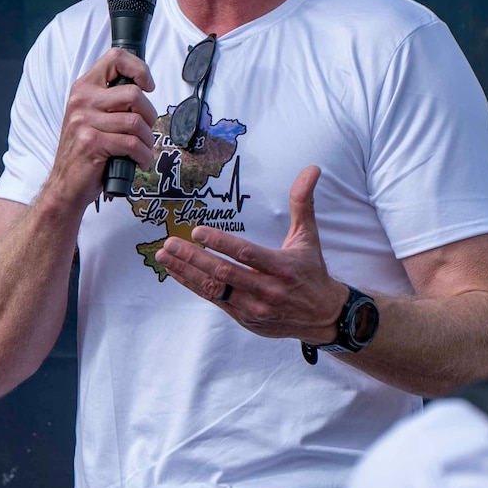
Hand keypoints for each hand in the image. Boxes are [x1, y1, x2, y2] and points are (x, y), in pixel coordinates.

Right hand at [41, 48, 156, 209]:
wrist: (65, 184)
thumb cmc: (85, 151)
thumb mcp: (91, 116)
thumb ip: (110, 100)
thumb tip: (143, 89)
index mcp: (83, 88)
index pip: (116, 59)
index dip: (140, 69)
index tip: (148, 86)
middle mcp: (82, 100)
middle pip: (134, 94)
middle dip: (149, 115)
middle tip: (146, 130)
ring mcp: (84, 121)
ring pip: (136, 122)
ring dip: (148, 140)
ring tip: (142, 149)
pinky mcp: (92, 143)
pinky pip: (132, 144)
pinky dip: (143, 155)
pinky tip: (139, 160)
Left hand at [155, 166, 350, 344]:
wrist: (322, 317)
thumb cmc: (311, 271)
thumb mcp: (309, 237)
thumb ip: (303, 203)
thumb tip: (311, 169)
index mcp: (283, 267)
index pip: (247, 254)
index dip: (221, 243)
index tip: (198, 232)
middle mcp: (268, 290)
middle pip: (225, 273)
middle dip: (194, 258)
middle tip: (170, 244)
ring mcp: (255, 308)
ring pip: (215, 289)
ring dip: (187, 272)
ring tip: (165, 257)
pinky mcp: (246, 318)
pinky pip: (215, 301)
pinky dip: (194, 286)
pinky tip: (177, 273)